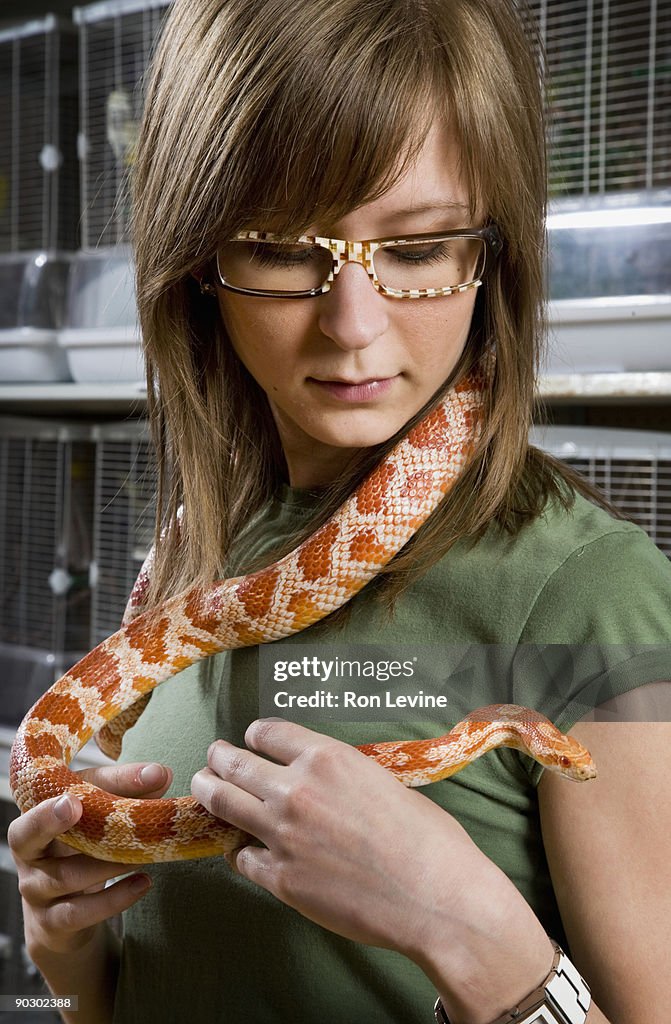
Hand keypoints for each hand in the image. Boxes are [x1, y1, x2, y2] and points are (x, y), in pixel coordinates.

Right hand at [8, 762, 171, 958]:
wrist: (61, 918)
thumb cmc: (81, 850)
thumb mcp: (99, 818)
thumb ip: (127, 795)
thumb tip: (160, 774)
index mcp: (36, 815)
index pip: (60, 790)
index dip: (99, 780)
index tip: (140, 773)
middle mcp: (28, 852)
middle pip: (25, 833)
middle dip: (47, 818)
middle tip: (73, 805)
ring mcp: (35, 889)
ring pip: (65, 876)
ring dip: (107, 864)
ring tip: (143, 855)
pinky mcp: (51, 923)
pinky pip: (79, 912)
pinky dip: (113, 899)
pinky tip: (142, 883)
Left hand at [191, 718, 495, 958]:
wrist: (436, 899)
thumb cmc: (428, 839)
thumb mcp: (383, 781)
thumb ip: (342, 776)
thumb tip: (326, 781)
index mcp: (327, 758)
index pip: (268, 733)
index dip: (255, 735)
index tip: (250, 740)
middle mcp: (296, 789)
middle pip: (234, 763)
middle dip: (218, 758)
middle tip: (211, 757)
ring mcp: (283, 835)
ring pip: (223, 804)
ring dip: (208, 791)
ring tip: (202, 786)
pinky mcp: (281, 879)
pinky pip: (241, 856)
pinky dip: (237, 849)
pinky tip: (240, 848)